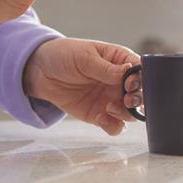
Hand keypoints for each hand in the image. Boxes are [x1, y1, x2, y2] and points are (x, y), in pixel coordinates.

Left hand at [23, 38, 142, 134]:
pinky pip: (114, 126)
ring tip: (109, 108)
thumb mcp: (85, 57)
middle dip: (138, 99)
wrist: (40, 71)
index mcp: (121, 61)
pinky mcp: (100, 114)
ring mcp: (111, 99)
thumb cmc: (65, 55)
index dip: (141, 79)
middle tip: (126, 100)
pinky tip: (101, 118)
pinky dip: (112, 126)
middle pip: (141, 94)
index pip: (141, 70)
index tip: (129, 84)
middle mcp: (120, 81)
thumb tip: (129, 72)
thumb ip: (107, 68)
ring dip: (126, 114)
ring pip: (131, 113)